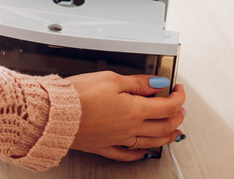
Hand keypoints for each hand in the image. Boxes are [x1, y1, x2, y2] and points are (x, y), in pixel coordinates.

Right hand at [67, 71, 185, 160]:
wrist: (54, 113)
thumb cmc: (78, 95)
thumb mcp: (110, 78)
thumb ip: (137, 82)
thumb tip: (157, 83)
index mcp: (135, 110)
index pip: (167, 105)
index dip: (178, 96)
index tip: (178, 89)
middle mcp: (130, 128)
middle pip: (164, 125)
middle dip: (176, 116)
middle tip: (179, 109)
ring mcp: (117, 139)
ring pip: (151, 142)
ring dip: (167, 137)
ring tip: (175, 133)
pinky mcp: (102, 146)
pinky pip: (126, 155)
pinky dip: (139, 154)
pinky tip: (144, 152)